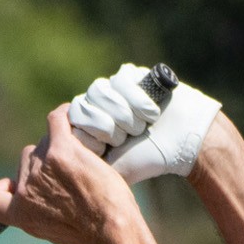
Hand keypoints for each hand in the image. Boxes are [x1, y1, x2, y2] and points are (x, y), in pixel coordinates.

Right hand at [0, 107, 138, 243]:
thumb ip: (41, 218)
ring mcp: (42, 167)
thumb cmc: (92, 235)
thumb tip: (44, 211)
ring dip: (60, 145)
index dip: (1, 187)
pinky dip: (64, 115)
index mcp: (20, 213)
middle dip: (45, 163)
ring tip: (83, 157)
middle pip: (27, 160)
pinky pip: (56, 121)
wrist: (111, 227)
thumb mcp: (55, 235)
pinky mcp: (62, 150)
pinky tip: (74, 115)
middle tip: (72, 173)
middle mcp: (26, 189)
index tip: (13, 185)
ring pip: (45, 143)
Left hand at [68, 63, 221, 183]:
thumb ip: (86, 164)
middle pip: (81, 105)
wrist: (181, 143)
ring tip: (140, 126)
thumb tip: (62, 163)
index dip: (88, 135)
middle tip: (126, 138)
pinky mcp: (130, 74)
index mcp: (87, 127)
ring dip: (122, 113)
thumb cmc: (147, 158)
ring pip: (99, 91)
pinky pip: (121, 80)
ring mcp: (111, 88)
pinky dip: (137, 100)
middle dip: (106, 126)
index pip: (69, 122)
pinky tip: (151, 112)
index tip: (108, 148)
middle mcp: (95, 105)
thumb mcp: (112, 169)